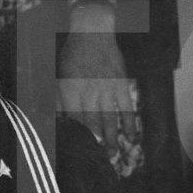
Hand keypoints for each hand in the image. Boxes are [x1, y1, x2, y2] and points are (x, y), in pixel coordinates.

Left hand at [58, 31, 134, 157]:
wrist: (94, 33)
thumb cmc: (73, 54)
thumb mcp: (60, 75)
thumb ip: (61, 98)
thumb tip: (61, 120)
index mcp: (71, 89)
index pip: (74, 119)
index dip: (79, 136)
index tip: (83, 151)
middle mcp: (89, 92)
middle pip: (93, 123)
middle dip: (97, 142)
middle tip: (101, 159)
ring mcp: (107, 89)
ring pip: (110, 118)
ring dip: (113, 138)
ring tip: (114, 153)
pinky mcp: (121, 85)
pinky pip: (127, 107)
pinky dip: (130, 122)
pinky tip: (132, 136)